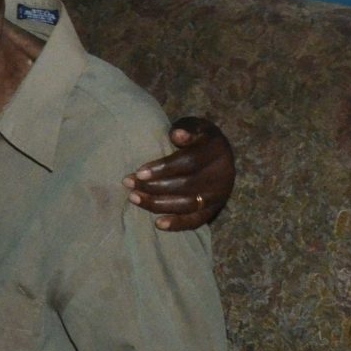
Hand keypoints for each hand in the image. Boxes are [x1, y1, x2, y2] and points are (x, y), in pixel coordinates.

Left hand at [124, 115, 234, 230]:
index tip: (139, 172)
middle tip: (129, 184)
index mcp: (216, 150)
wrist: (219, 153)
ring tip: (134, 198)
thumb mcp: (193, 126)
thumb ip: (185, 129)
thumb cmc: (197, 136)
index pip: (188, 162)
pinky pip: (197, 220)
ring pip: (188, 204)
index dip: (163, 168)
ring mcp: (220, 194)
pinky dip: (178, 224)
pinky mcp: (215, 209)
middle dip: (153, 186)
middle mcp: (222, 174)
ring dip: (158, 204)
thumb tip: (177, 135)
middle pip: (186, 185)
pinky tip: (158, 223)